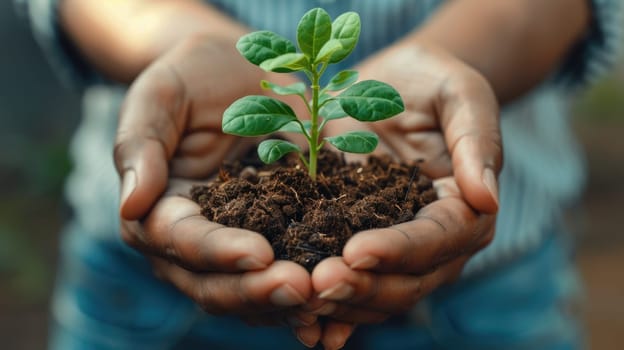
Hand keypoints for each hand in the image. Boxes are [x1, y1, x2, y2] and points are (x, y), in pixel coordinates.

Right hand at [113, 34, 314, 327]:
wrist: (238, 74)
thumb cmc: (194, 77)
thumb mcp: (161, 95)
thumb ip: (141, 144)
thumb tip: (132, 204)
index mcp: (160, 208)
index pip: (181, 240)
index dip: (217, 252)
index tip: (258, 254)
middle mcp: (194, 240)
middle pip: (215, 282)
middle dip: (257, 291)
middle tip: (303, 289)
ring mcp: (236, 245)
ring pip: (251, 291)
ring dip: (287, 303)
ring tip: (328, 297)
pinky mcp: (276, 239)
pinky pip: (288, 273)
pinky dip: (311, 293)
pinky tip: (342, 297)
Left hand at [315, 42, 501, 348]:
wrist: (394, 85)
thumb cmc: (432, 83)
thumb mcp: (459, 95)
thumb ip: (475, 141)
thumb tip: (487, 198)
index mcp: (465, 208)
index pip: (438, 239)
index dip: (400, 250)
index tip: (357, 252)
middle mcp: (434, 241)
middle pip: (408, 281)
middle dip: (364, 287)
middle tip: (318, 283)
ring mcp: (395, 248)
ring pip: (377, 294)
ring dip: (341, 304)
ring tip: (300, 299)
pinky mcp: (360, 244)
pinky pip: (350, 284)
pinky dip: (330, 312)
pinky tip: (301, 326)